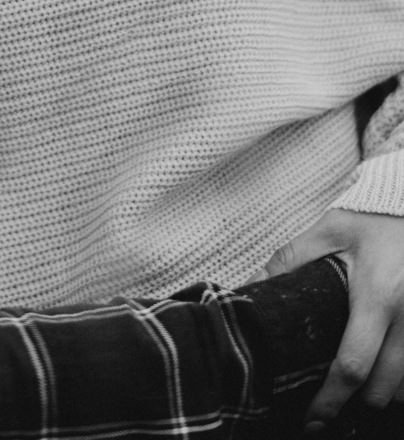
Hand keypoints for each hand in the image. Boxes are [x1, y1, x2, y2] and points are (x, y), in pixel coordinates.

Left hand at [265, 208, 403, 423]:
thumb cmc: (368, 221)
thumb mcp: (326, 232)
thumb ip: (289, 260)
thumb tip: (251, 286)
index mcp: (376, 295)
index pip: (353, 364)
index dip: (331, 399)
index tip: (313, 419)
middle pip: (383, 389)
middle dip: (356, 405)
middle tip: (331, 406)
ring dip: (383, 396)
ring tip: (358, 391)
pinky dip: (402, 383)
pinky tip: (384, 375)